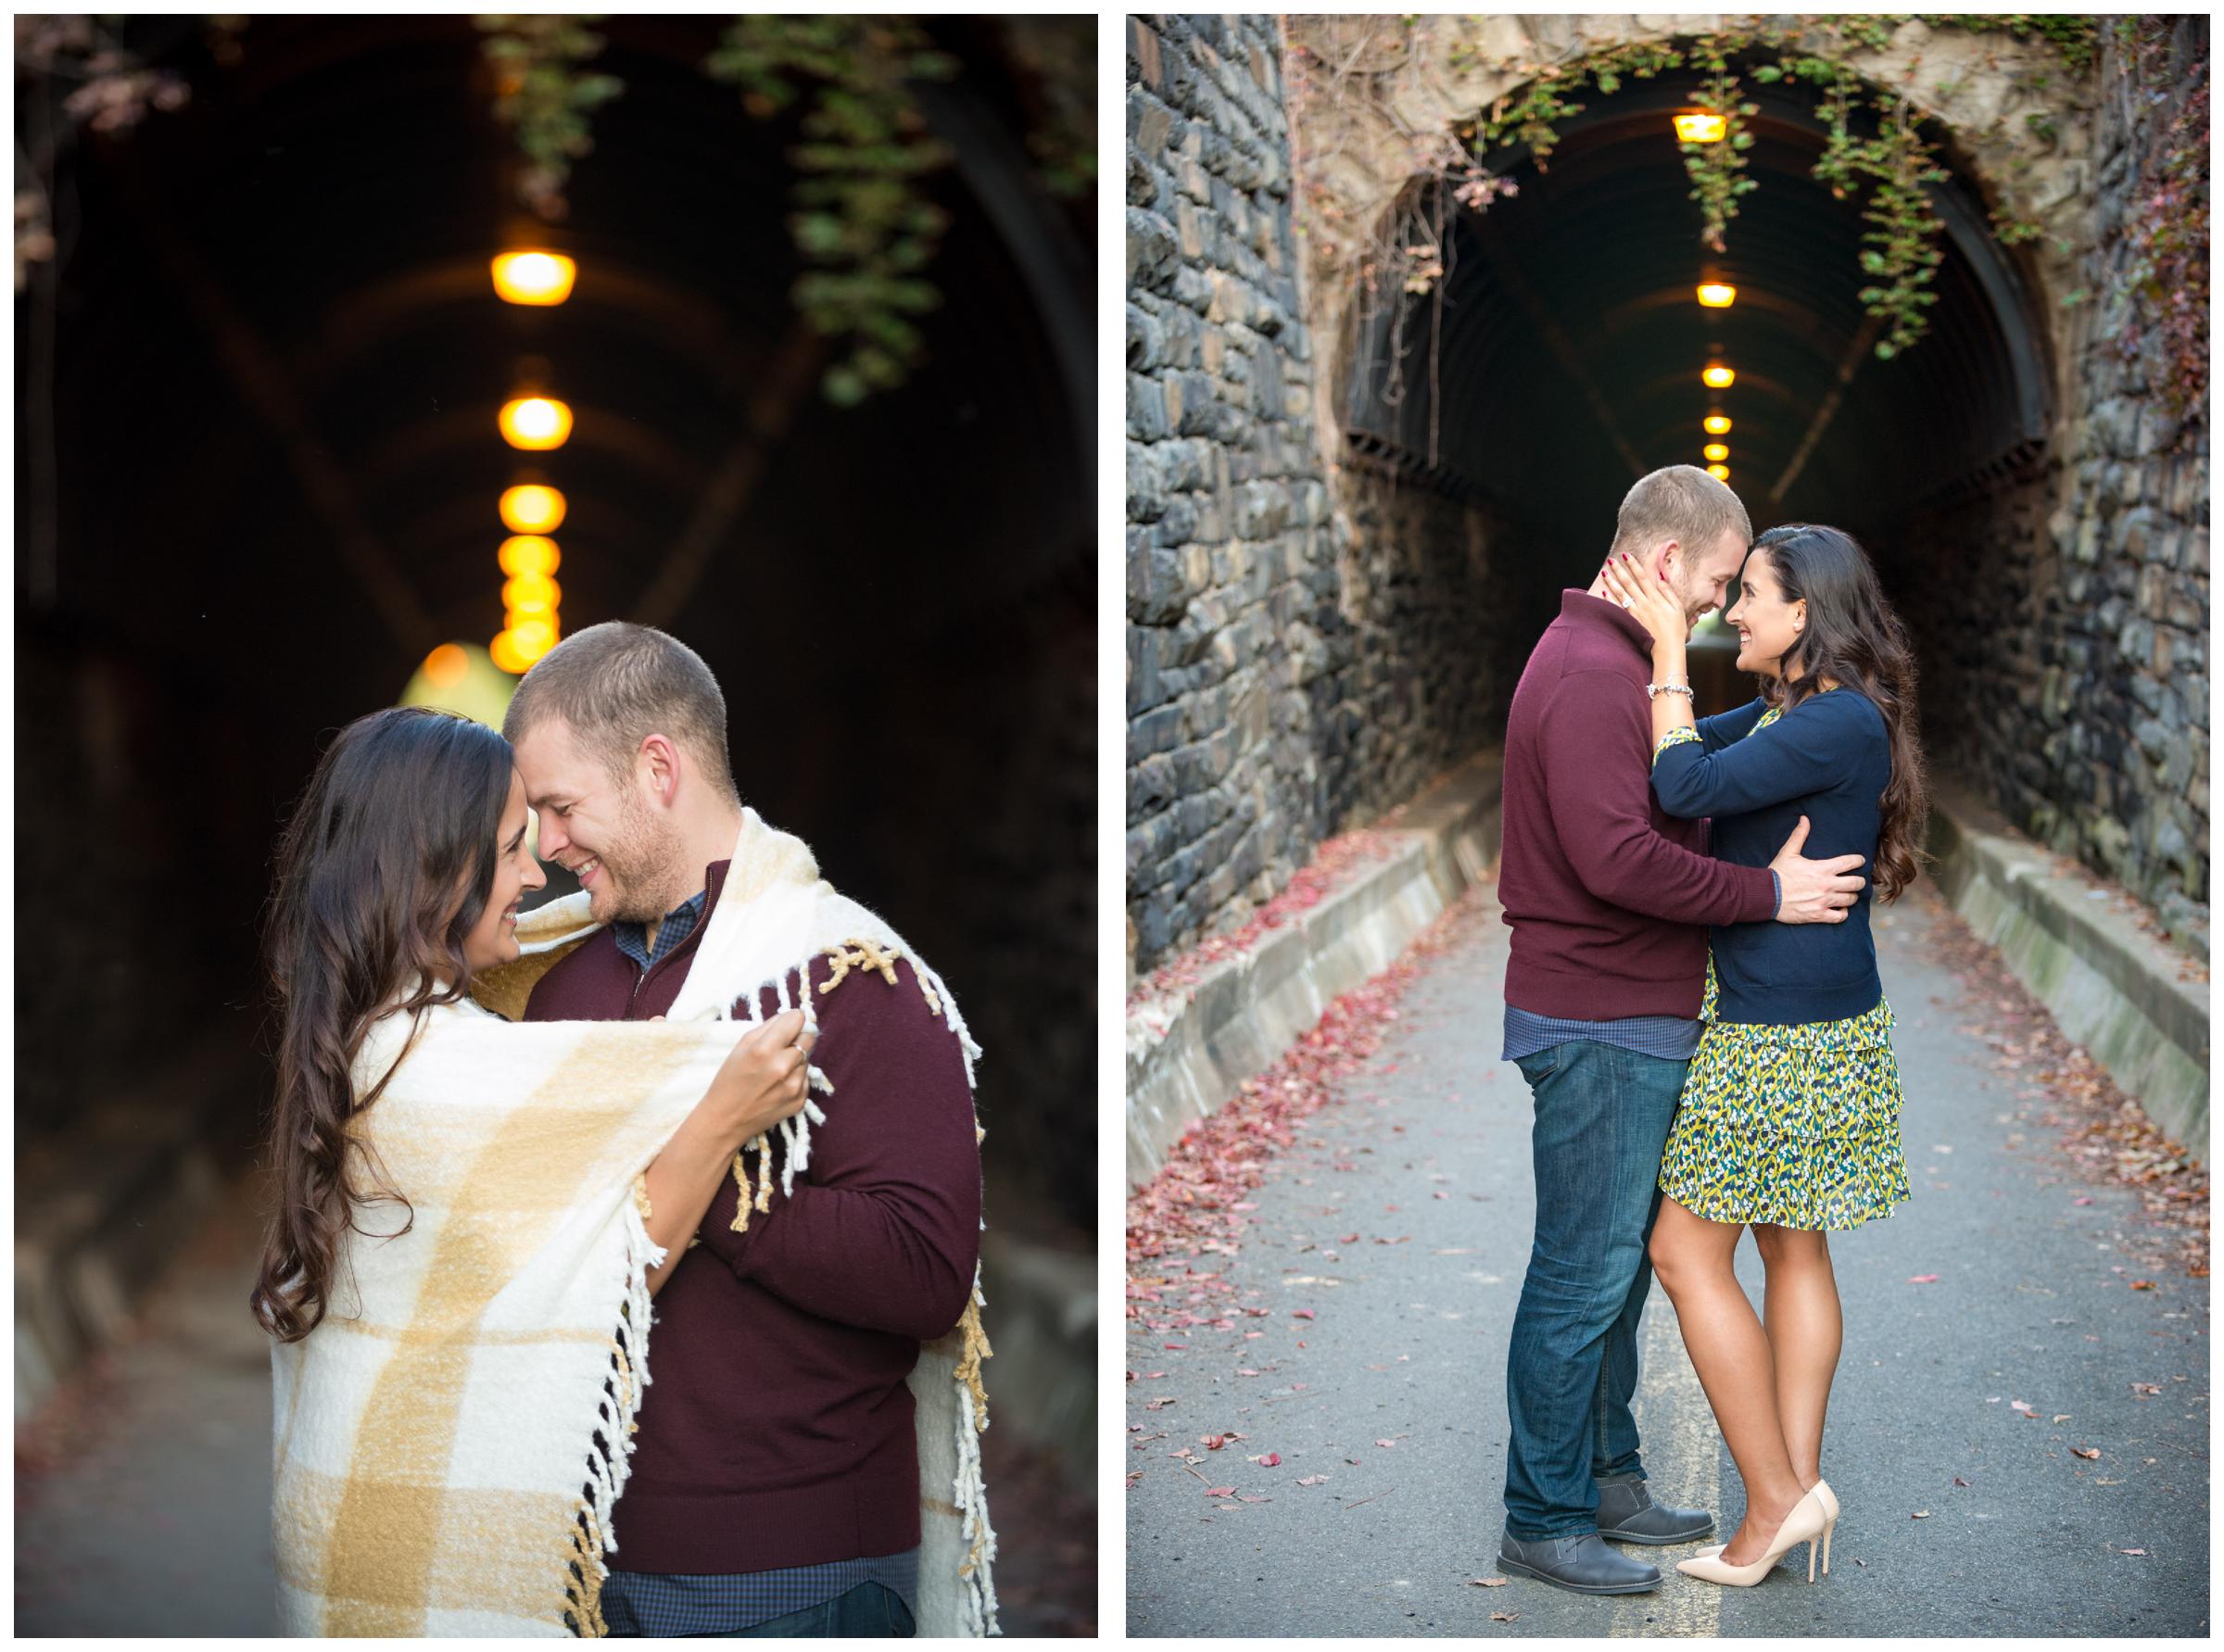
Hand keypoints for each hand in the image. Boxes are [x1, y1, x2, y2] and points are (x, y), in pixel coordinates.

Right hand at [704, 1008, 815, 1146]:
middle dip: (797, 1038)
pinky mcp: (800, 1100)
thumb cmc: (730, 1080)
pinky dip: (795, 1077)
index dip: (791, 1020)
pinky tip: (777, 1085)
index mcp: (764, 1049)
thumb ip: (769, 1027)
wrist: (726, 1120)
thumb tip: (794, 1016)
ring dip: (795, 1060)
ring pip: (807, 1058)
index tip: (785, 1027)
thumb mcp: (742, 1046)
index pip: (797, 1019)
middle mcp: (783, 1067)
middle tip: (781, 1047)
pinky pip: (805, 1078)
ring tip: (775, 1070)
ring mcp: (794, 1085)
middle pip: (809, 1037)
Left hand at [1599, 551, 1687, 657]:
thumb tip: (1660, 577)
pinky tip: (1604, 593)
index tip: (1626, 555)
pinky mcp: (1631, 622)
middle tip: (1611, 560)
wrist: (1668, 648)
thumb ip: (1668, 592)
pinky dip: (1610, 601)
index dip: (1634, 565)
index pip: (1642, 577)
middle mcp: (1644, 603)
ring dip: (1612, 582)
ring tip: (1604, 572)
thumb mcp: (1678, 607)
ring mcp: (1636, 613)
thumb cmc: (1675, 629)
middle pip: (1629, 583)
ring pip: (1621, 594)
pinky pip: (1618, 609)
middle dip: (1619, 570)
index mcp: (1656, 598)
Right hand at [1768, 815, 1867, 924]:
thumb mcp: (1788, 852)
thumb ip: (1799, 835)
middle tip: (1856, 880)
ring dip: (1851, 896)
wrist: (1765, 895)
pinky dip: (1843, 913)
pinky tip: (1840, 908)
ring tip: (1847, 894)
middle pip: (1856, 883)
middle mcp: (1827, 885)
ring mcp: (1824, 901)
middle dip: (1859, 881)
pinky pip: (1840, 916)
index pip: (1850, 862)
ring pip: (1850, 899)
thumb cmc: (1777, 873)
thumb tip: (1804, 819)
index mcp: (1822, 868)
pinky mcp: (1819, 915)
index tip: (1859, 861)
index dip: (1858, 860)